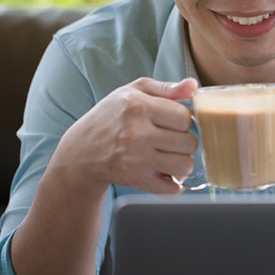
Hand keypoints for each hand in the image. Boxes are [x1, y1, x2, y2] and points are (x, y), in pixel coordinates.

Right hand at [54, 77, 198, 194]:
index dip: (182, 119)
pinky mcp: (137, 181)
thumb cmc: (111, 116)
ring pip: (185, 165)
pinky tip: (164, 171)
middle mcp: (138, 134)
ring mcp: (138, 160)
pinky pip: (173, 188)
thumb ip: (166, 88)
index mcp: (139, 107)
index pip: (184, 117)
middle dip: (184, 140)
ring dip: (182, 161)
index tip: (173, 121)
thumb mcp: (133, 91)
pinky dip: (174, 182)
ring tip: (169, 154)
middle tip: (171, 138)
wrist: (82, 150)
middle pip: (189, 143)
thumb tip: (193, 86)